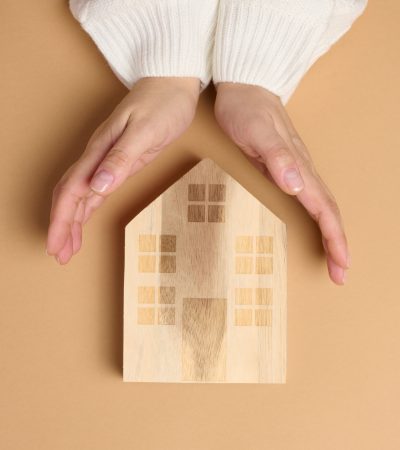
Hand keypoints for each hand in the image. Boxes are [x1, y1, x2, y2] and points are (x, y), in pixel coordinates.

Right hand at [46, 77, 199, 263]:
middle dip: (62, 226)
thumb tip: (98, 186)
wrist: (172, 84)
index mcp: (100, 150)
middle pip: (71, 196)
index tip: (57, 244)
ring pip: (82, 196)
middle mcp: (99, 157)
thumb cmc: (161, 103)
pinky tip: (85, 221)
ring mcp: (108, 160)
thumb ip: (121, 158)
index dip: (62, 219)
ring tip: (68, 247)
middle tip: (59, 254)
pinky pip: (98, 190)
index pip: (72, 190)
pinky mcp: (121, 163)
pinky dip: (89, 209)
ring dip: (73, 222)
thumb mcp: (145, 130)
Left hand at [214, 82, 349, 284]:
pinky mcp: (285, 167)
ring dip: (330, 234)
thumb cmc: (247, 108)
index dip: (334, 238)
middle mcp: (302, 169)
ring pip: (321, 206)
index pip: (324, 208)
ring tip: (334, 259)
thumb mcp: (256, 131)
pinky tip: (314, 229)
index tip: (342, 264)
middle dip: (337, 244)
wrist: (245, 86)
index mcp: (299, 166)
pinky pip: (308, 199)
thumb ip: (277, 156)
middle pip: (329, 211)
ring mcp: (295, 169)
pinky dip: (316, 219)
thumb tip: (298, 186)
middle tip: (340, 273)